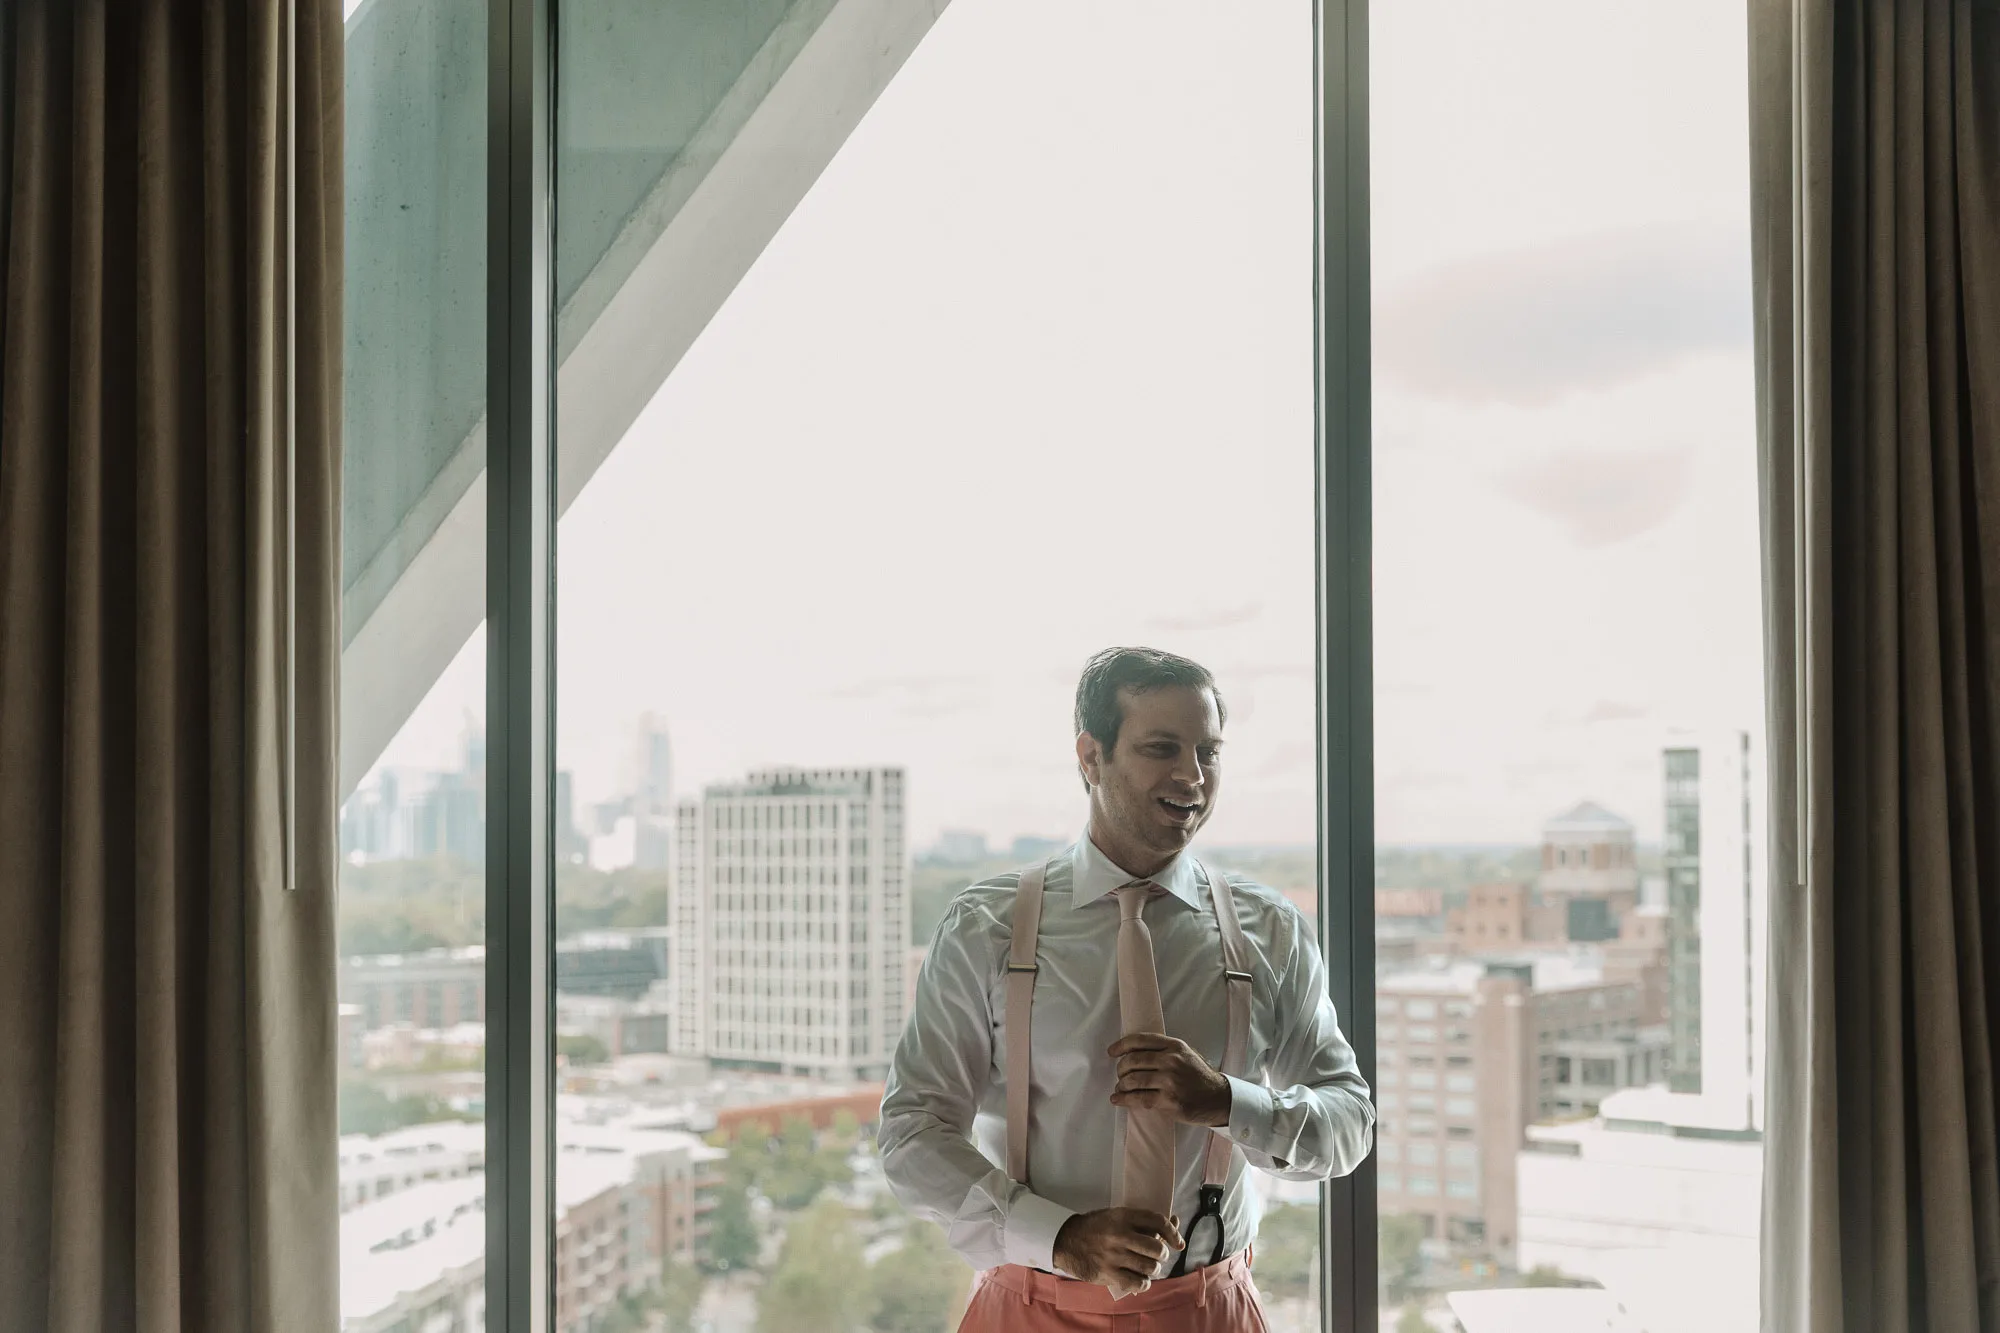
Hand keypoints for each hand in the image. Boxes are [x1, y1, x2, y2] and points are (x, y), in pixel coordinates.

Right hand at [1053, 1208, 1185, 1297]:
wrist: (1066, 1241)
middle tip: (1157, 1256)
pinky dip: (1144, 1283)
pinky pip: (1137, 1283)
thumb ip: (1143, 1221)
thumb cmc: (1096, 1227)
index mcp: (1123, 1216)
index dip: (1173, 1232)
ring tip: (1148, 1267)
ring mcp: (1114, 1256)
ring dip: (1154, 1269)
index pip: (1158, 1221)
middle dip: (1162, 1254)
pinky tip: (1139, 1279)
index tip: (1178, 1243)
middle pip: (1157, 1248)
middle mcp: (1120, 1235)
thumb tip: (1175, 1223)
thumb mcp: (1117, 1216)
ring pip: (1150, 1267)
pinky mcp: (1108, 1274)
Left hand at [1108, 1034, 1232, 1126]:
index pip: (1140, 1040)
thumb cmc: (1199, 1076)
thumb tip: (1134, 1051)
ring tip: (1120, 1088)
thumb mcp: (1186, 1054)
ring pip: (1133, 1080)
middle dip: (1121, 1069)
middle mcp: (1171, 1061)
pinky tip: (1117, 1099)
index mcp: (1174, 1046)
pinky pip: (1139, 1098)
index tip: (1111, 1052)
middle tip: (1120, 1075)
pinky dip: (1124, 1099)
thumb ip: (1164, 1049)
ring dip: (1121, 1085)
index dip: (1121, 1045)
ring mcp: (1170, 1081)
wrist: (1218, 1098)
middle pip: (1133, 1061)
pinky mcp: (1169, 1101)